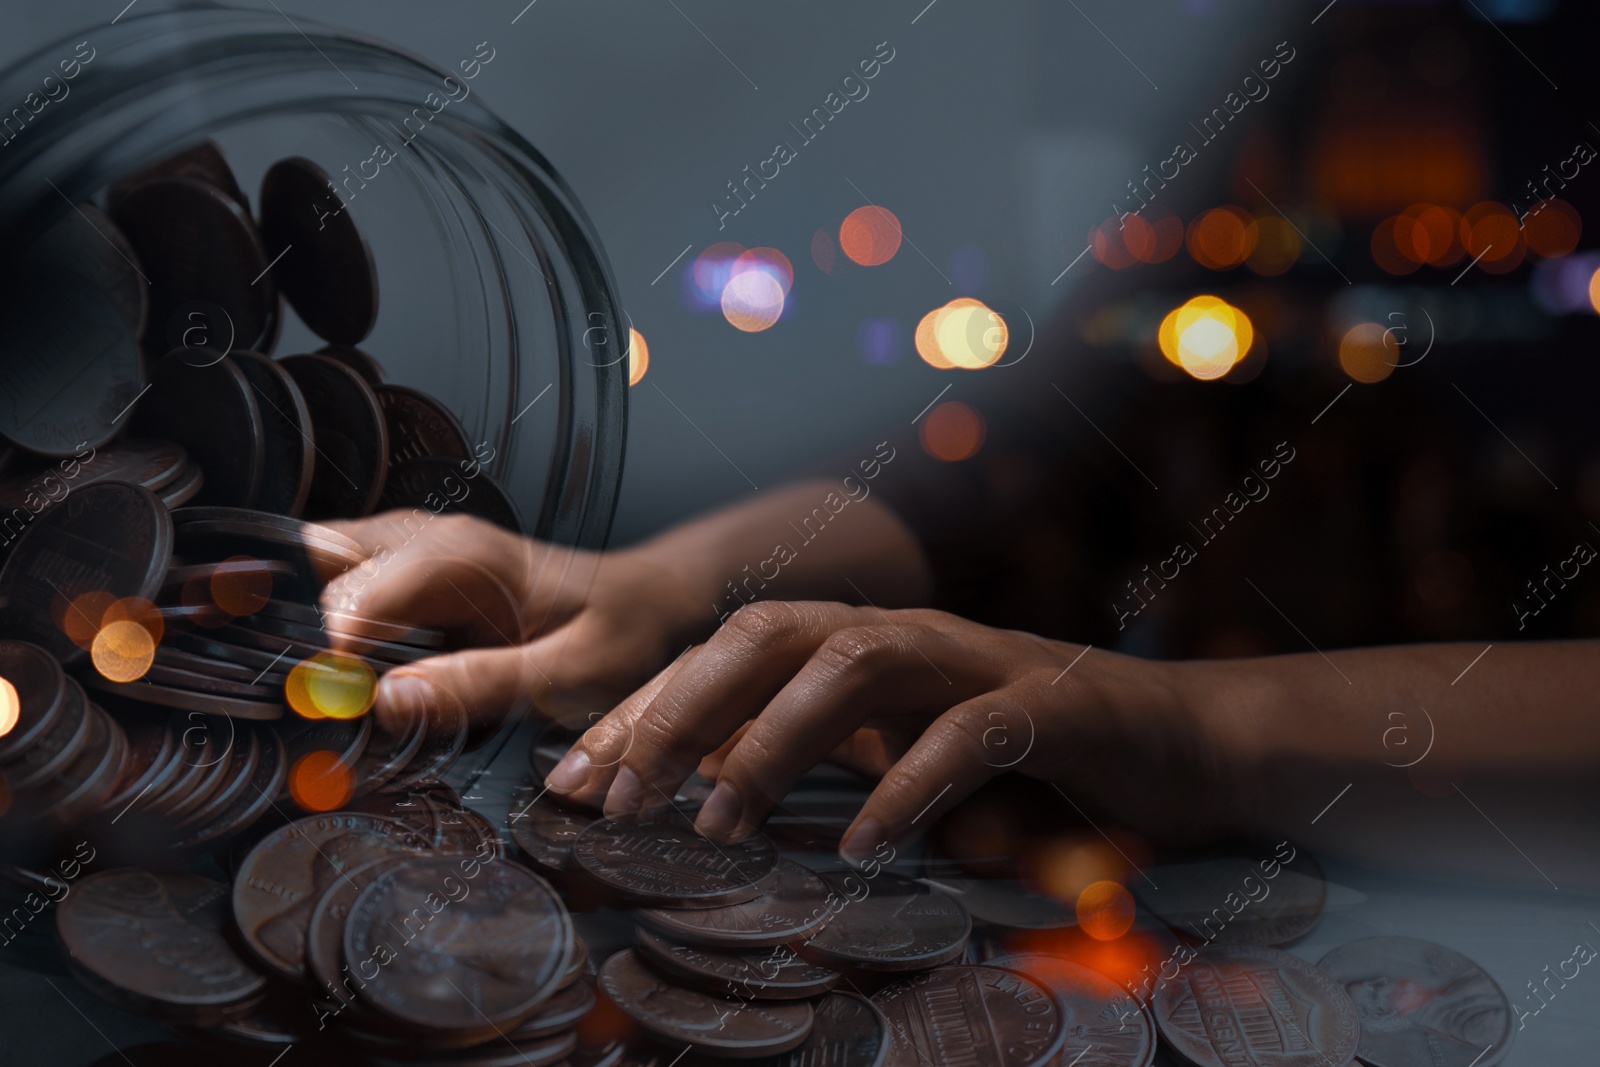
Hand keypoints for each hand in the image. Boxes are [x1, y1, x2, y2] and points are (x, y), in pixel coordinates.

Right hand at [318, 513, 709, 736]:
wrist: (646, 602)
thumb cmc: (620, 631)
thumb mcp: (568, 673)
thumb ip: (481, 685)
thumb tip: (387, 701)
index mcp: (458, 554)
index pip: (350, 598)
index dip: (327, 662)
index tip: (330, 718)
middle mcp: (423, 539)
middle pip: (313, 572)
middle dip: (297, 639)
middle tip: (316, 711)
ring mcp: (409, 550)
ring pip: (315, 575)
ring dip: (306, 634)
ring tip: (325, 702)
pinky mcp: (406, 574)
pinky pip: (340, 591)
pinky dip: (326, 633)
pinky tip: (343, 683)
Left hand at [543, 601, 1246, 861]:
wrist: (1179, 742)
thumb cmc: (1026, 758)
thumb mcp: (902, 756)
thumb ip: (824, 763)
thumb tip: (708, 802)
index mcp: (862, 644)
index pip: (730, 657)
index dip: (647, 710)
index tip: (572, 782)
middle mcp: (908, 635)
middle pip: (770, 636)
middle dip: (682, 709)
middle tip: (617, 800)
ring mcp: (979, 659)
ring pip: (855, 664)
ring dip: (774, 741)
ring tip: (719, 828)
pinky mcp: (1053, 703)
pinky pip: (969, 730)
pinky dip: (908, 780)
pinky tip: (862, 842)